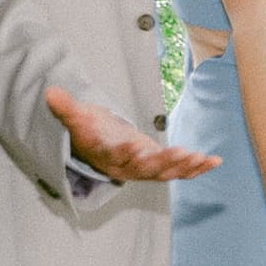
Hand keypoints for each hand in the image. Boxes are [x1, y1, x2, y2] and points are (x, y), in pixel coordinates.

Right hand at [46, 85, 216, 183]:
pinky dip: (197, 168)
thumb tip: (50, 92)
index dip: (125, 153)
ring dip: (185, 167)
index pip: (115, 156)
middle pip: (146, 169)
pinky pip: (180, 171)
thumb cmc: (89, 130)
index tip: (136, 146)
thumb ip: (66, 107)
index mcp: (106, 156)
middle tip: (182, 153)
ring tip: (203, 158)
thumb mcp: (77, 117)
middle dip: (164, 162)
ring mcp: (145, 170)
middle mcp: (127, 167)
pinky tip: (215, 160)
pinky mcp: (159, 167)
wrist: (99, 145)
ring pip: (166, 173)